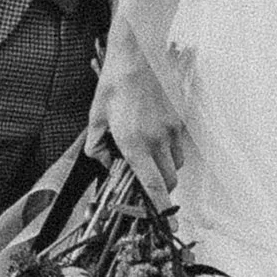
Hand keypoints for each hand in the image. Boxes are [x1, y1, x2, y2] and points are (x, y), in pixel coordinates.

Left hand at [88, 32, 182, 208]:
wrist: (139, 52)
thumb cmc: (116, 82)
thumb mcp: (96, 116)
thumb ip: (97, 145)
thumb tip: (103, 162)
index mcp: (134, 142)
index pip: (152, 185)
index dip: (162, 208)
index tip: (168, 223)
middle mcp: (157, 139)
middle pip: (169, 180)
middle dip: (162, 189)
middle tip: (146, 183)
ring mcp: (172, 129)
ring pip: (176, 164)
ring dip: (165, 169)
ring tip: (147, 154)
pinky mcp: (180, 118)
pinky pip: (179, 146)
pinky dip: (170, 150)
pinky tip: (155, 135)